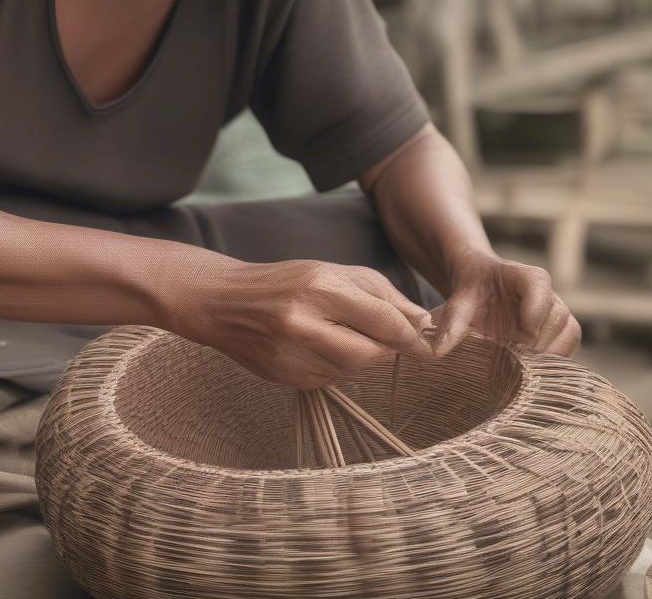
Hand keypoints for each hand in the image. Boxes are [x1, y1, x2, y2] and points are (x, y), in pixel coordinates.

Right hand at [167, 257, 435, 389]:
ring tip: (347, 337)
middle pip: (370, 353)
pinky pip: (329, 380)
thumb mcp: (330, 271)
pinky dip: (336, 368)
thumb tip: (421, 322)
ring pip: (351, 370)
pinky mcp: (283, 377)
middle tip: (390, 342)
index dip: (412, 336)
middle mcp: (304, 323)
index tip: (427, 344)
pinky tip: (322, 348)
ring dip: (361, 358)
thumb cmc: (284, 280)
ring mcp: (291, 354)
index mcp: (319, 287)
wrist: (224, 302)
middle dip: (386, 349)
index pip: (383, 321)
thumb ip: (379, 293)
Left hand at [429, 250, 582, 357]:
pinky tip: (528, 367)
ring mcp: (557, 312)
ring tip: (520, 364)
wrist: (479, 291)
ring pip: (569, 333)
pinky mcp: (561, 331)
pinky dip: (553, 360)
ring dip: (547, 354)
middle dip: (537, 343)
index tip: (520, 336)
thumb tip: (437, 352)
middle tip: (514, 359)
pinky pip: (569, 346)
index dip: (533, 312)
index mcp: (524, 276)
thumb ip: (452, 323)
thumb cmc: (470, 293)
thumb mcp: (458, 303)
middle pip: (558, 317)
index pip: (539, 286)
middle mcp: (547, 292)